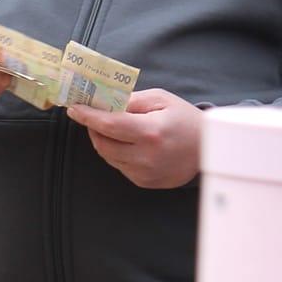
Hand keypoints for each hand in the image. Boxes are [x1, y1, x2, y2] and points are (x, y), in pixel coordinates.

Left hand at [67, 88, 203, 189]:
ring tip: (112, 127)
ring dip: (104, 140)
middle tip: (93, 115)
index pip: (109, 125)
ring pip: (109, 156)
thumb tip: (104, 102)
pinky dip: (117, 152)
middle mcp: (146, 157)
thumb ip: (131, 100)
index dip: (88, 116)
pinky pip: (120, 166)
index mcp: (150, 133)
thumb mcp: (161, 99)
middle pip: (103, 143)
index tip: (73, 108)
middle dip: (93, 128)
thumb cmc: (185, 119)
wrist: (208, 149)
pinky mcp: (144, 182)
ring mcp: (145, 173)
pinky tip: (129, 142)